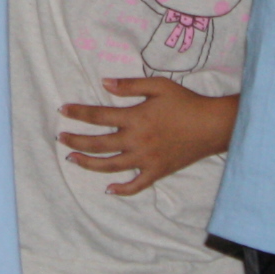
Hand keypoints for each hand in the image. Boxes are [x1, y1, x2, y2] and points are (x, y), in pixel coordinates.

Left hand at [61, 77, 237, 195]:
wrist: (213, 126)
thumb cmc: (186, 102)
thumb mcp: (159, 86)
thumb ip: (130, 85)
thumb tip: (105, 84)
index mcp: (135, 118)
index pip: (98, 116)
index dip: (78, 113)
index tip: (63, 111)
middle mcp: (137, 141)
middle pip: (98, 144)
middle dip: (76, 141)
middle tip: (62, 138)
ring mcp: (146, 160)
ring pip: (110, 166)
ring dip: (89, 164)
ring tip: (73, 159)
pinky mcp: (157, 172)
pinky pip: (136, 185)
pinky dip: (122, 190)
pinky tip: (109, 189)